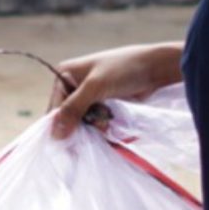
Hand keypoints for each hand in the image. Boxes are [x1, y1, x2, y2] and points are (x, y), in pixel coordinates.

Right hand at [46, 42, 183, 139]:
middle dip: (80, 126)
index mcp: (64, 75)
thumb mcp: (95, 87)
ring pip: (81, 120)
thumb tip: (54, 134)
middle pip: (67, 116)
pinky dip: (100, 124)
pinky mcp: (102, 102)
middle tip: (95, 128)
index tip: (71, 142)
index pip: (55, 107)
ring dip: (92, 126)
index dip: (61, 125)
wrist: (154, 67)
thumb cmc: (123, 70)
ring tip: (105, 123)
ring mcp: (88, 94)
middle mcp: (73, 85)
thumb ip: (74, 109)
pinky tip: (109, 124)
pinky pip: (94, 120)